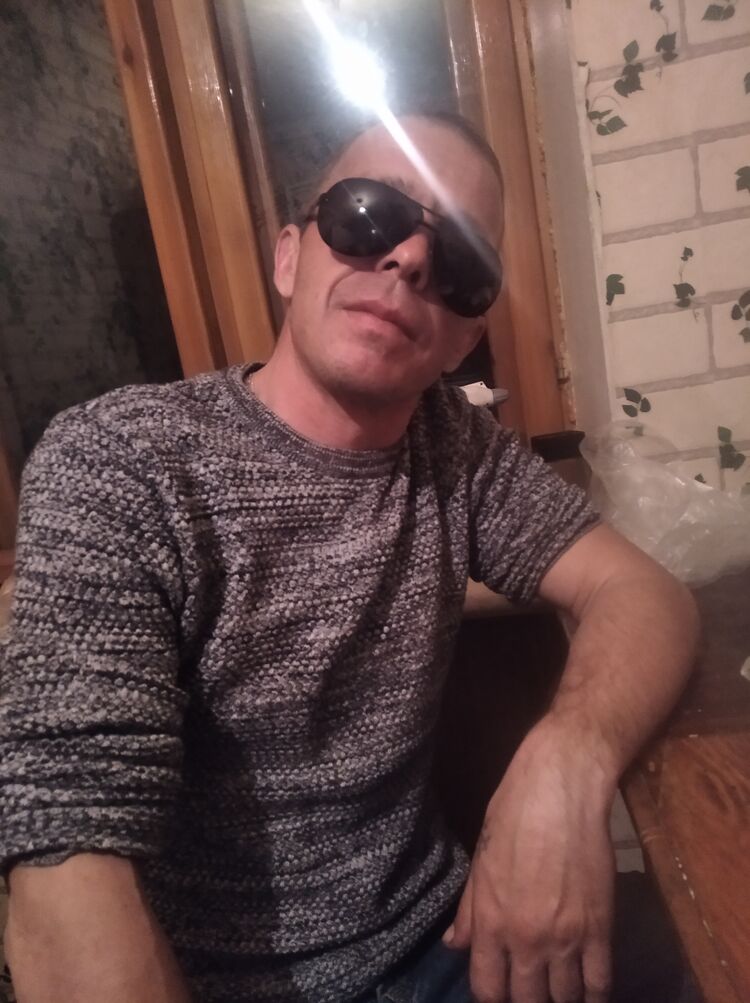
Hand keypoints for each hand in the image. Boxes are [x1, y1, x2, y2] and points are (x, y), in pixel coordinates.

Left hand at [444, 728, 615, 1002]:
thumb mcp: (481, 859)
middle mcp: (526, 940)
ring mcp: (566, 938)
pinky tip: (589, 993)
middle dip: (527, 1002)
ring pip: (564, 998)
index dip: (494, 999)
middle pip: (527, 1001)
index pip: (488, 989)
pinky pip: (600, 982)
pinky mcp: (600, 928)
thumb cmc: (513, 814)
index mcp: (491, 923)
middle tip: (531, 992)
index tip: (501, 995)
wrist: (560, 787)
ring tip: (559, 992)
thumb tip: (455, 946)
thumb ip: (469, 910)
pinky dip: (595, 995)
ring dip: (560, 999)